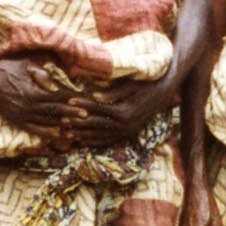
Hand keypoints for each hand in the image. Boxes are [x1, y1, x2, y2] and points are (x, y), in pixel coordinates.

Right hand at [0, 60, 90, 136]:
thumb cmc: (6, 68)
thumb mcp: (25, 64)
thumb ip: (41, 74)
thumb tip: (54, 84)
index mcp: (32, 92)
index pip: (57, 96)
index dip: (71, 98)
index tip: (83, 100)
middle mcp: (27, 106)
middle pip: (54, 111)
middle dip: (71, 113)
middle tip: (86, 115)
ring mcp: (21, 115)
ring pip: (46, 122)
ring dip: (61, 125)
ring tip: (76, 127)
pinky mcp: (15, 120)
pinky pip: (33, 129)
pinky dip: (45, 133)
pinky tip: (56, 135)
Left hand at [58, 76, 172, 149]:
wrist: (164, 93)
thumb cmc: (146, 84)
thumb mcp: (130, 85)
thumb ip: (112, 93)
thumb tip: (95, 97)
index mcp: (124, 111)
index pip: (97, 108)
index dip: (82, 104)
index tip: (68, 101)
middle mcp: (125, 125)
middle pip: (96, 125)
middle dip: (77, 123)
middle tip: (61, 121)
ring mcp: (127, 132)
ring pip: (100, 136)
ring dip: (82, 135)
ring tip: (66, 134)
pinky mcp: (128, 134)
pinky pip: (108, 141)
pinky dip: (94, 141)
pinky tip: (82, 141)